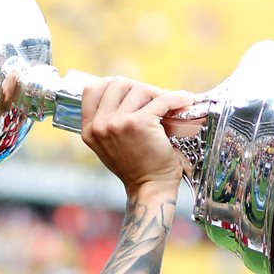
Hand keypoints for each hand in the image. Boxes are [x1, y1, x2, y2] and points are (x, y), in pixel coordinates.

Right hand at [80, 78, 197, 203]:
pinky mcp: (139, 123)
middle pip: (117, 84)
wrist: (151, 189)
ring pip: (139, 89)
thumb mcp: (111, 145)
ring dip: (157, 94)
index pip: (91, 90)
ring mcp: (117, 123)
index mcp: (89, 130)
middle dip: (138, 88)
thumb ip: (110, 121)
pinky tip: (184, 101)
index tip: (130, 90)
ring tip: (169, 105)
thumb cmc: (137, 168)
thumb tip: (128, 92)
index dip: (111, 85)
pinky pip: (160, 100)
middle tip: (155, 98)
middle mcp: (99, 126)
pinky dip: (176, 98)